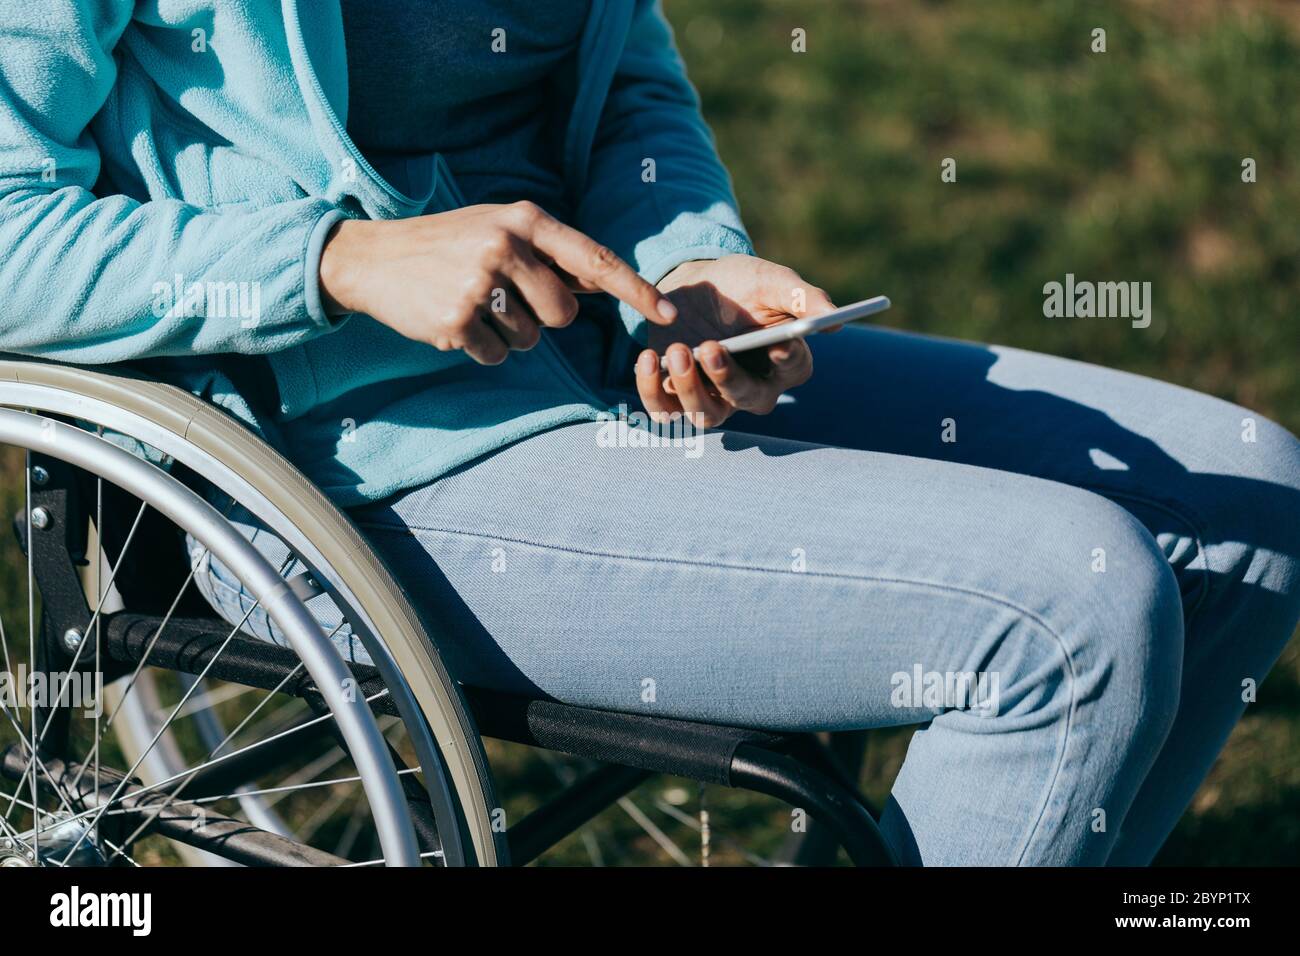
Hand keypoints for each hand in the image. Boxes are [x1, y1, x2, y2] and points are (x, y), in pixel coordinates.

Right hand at [318, 201, 676, 365]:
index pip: (595, 258)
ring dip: (507, 333)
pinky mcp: (457, 321)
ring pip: (531, 339)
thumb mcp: (501, 230)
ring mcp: (480, 284)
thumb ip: (551, 254)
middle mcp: (506, 247)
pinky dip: (480, 348)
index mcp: (524, 220)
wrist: (374, 259)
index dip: (636, 289)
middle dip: (542, 318)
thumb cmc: (450, 245)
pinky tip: (455, 321)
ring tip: (472, 303)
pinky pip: (496, 356)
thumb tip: (605, 282)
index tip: (669, 314)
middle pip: (564, 313)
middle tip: (502, 298)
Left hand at [637, 254, 834, 427]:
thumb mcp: (771, 281)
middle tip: (710, 347)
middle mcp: (754, 388)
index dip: (787, 361)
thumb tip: (833, 319)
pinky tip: (647, 359)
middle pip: (747, 398)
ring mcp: (714, 397)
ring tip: (678, 350)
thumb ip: (801, 297)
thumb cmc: (741, 285)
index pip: (794, 369)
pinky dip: (652, 390)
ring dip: (689, 388)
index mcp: (786, 361)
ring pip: (706, 415)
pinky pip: (665, 410)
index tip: (778, 346)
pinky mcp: (677, 396)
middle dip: (728, 376)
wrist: (694, 285)